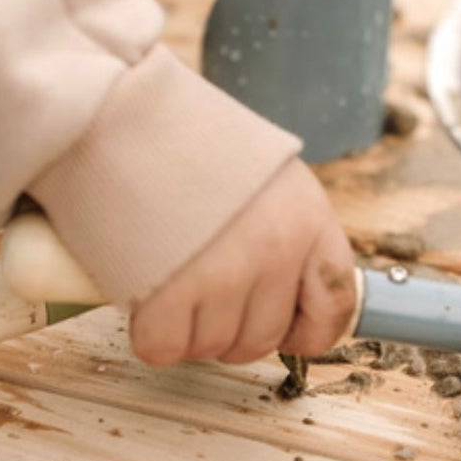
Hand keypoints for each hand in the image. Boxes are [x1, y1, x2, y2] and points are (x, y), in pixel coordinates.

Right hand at [129, 160, 356, 366]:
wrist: (123, 112)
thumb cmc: (188, 140)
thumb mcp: (266, 176)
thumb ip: (285, 231)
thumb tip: (283, 293)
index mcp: (309, 217)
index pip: (336, 302)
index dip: (310, 330)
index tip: (286, 332)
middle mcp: (277, 248)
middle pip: (265, 336)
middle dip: (232, 332)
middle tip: (202, 300)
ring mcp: (226, 273)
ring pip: (214, 347)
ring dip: (188, 331)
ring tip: (171, 283)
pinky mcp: (169, 293)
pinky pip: (165, 349)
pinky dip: (151, 335)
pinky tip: (145, 298)